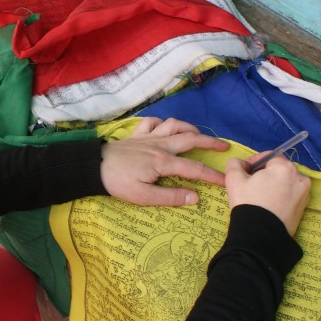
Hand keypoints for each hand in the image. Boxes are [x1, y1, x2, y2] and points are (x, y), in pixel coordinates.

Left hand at [100, 117, 228, 205]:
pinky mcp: (136, 134)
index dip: (213, 175)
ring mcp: (148, 137)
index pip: (195, 169)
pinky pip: (152, 122)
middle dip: (210, 142)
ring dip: (189, 128)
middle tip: (224, 146)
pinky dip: (162, 123)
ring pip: (174, 125)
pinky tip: (165, 128)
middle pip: (190, 139)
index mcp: (163, 162)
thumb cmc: (118, 183)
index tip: (226, 180)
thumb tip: (195, 198)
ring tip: (198, 135)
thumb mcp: (144, 197)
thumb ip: (171, 196)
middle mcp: (160, 146)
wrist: (93, 166)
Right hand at [224, 153, 310, 234]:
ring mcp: (305, 193)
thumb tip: (241, 163)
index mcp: (285, 167)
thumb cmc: (248, 203)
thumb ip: (235, 164)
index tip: (245, 172)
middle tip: (251, 185)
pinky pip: (292, 195)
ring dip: (275, 184)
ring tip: (261, 196)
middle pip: (280, 169)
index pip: (269, 156)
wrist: (260, 235)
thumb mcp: (234, 179)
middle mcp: (300, 177)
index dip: (255, 161)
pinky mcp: (304, 207)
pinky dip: (282, 196)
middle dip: (266, 173)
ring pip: (286, 182)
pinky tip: (270, 205)